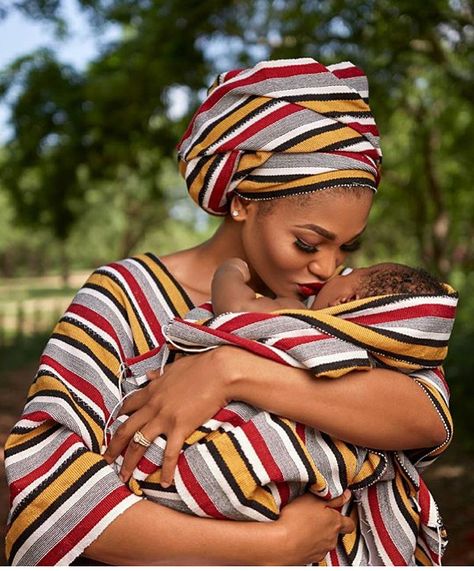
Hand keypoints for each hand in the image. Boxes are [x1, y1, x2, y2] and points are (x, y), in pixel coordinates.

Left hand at [103, 348, 229, 484]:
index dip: (119, 418)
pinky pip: (169, 453)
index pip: (128, 406)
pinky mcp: (180, 427)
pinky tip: (165, 483)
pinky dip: (166, 470)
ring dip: (129, 463)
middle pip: (126, 429)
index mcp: (152, 390)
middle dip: (113, 447)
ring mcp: (165, 417)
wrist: (219, 371)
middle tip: (105, 461)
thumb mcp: (174, 367)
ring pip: (139, 443)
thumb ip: (160, 374)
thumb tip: (150, 374)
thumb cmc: (201, 365)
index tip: (113, 428)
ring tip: (124, 478)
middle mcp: (153, 405)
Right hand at [273, 491, 353, 564]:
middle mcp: (332, 539)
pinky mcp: (312, 558)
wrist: (282, 543)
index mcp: (335, 522)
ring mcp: (323, 550)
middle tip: (315, 515)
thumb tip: (346, 495)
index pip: (350, 523)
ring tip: (304, 525)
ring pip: (325, 540)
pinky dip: (310, 543)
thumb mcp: (313, 499)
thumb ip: (333, 498)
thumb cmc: (296, 520)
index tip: (342, 512)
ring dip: (318, 534)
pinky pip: (315, 549)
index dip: (347, 517)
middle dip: (328, 524)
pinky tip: (300, 536)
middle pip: (336, 531)